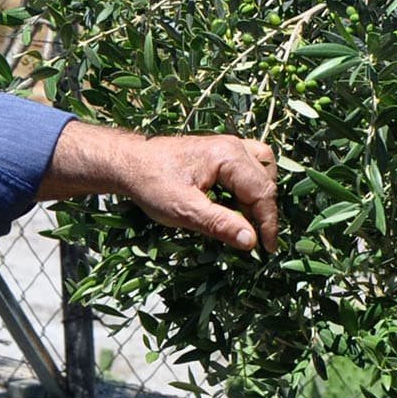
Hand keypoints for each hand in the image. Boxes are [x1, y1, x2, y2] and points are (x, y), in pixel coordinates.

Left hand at [38, 122, 278, 252]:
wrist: (127, 162)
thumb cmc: (152, 184)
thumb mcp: (184, 210)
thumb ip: (220, 224)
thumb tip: (252, 241)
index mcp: (228, 156)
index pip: (263, 192)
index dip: (269, 224)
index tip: (266, 251)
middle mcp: (233, 146)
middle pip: (265, 180)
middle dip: (264, 212)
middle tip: (253, 240)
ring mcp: (227, 147)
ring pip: (261, 170)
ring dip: (259, 196)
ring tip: (246, 221)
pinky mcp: (219, 153)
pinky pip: (248, 167)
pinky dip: (249, 187)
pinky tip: (234, 207)